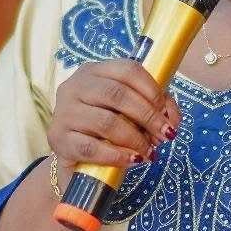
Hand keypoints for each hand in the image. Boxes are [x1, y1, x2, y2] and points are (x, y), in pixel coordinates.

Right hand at [49, 59, 181, 169]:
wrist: (75, 160)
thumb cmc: (106, 130)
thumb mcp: (129, 113)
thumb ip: (154, 108)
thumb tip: (172, 119)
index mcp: (93, 71)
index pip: (128, 70)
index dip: (152, 90)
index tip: (167, 112)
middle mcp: (74, 86)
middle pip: (117, 94)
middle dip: (148, 116)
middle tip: (165, 135)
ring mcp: (64, 112)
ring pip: (106, 122)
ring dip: (135, 139)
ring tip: (149, 152)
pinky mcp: (58, 139)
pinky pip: (91, 147)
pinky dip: (117, 155)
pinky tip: (132, 160)